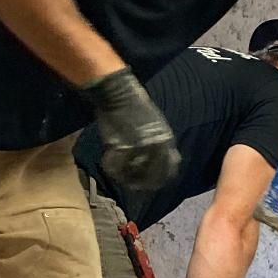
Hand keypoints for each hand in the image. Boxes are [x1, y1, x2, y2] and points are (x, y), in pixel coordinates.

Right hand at [83, 68, 179, 196]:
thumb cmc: (135, 105)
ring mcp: (139, 148)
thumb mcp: (156, 124)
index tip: (150, 182)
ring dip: (125, 177)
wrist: (118, 93)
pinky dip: (111, 167)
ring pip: (134, 175)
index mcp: (167, 140)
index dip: (159, 179)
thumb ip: (159, 143)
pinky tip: (107, 160)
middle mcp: (156, 147)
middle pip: (153, 177)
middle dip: (142, 183)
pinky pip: (116, 167)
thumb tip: (159, 161)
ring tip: (118, 174)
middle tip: (131, 184)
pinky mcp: (121, 147)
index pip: (170, 170)